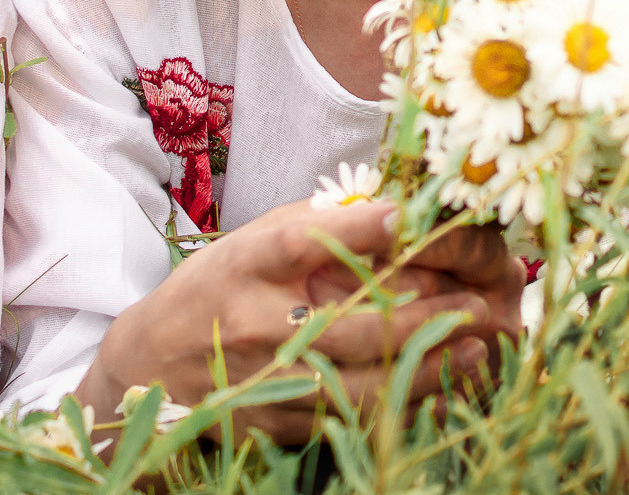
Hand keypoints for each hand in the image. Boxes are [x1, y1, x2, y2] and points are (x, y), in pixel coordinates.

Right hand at [80, 199, 522, 442]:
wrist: (147, 367)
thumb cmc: (211, 289)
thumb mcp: (245, 243)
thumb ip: (307, 227)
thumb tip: (386, 208)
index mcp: (245, 264)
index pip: (303, 240)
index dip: (357, 229)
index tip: (410, 215)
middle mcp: (253, 321)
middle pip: (350, 320)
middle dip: (424, 311)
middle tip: (481, 300)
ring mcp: (265, 378)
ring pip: (361, 380)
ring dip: (428, 364)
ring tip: (478, 347)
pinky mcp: (275, 421)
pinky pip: (350, 417)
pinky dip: (401, 403)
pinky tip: (440, 386)